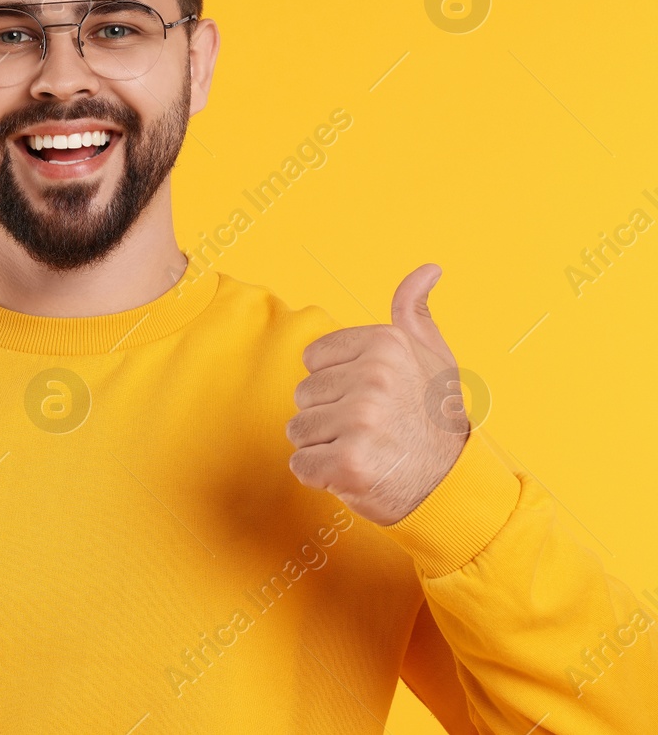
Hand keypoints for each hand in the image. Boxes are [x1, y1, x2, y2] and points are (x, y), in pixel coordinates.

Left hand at [286, 264, 468, 525]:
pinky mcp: (349, 463)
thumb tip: (429, 268)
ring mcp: (361, 421)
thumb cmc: (435, 417)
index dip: (337, 383)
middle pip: (304, 395)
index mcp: (385, 344)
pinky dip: (322, 476)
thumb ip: (415, 311)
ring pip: (299, 430)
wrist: (453, 484)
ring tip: (366, 449)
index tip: (373, 397)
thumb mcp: (433, 355)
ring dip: (324, 446)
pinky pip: (301, 465)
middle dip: (329, 416)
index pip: (313, 360)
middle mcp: (373, 378)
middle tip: (372, 428)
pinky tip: (357, 473)